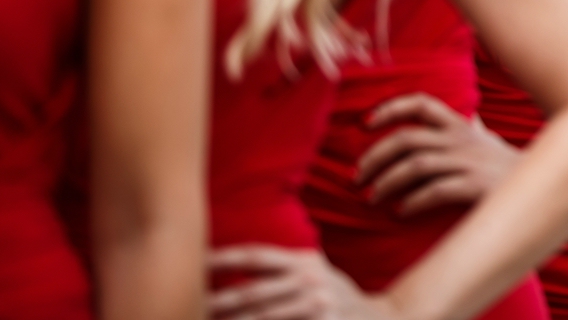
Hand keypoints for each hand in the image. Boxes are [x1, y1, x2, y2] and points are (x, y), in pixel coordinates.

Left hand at [209, 246, 395, 319]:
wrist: (377, 317)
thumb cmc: (335, 293)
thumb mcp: (317, 268)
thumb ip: (285, 262)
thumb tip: (240, 252)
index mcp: (304, 261)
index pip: (256, 257)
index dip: (224, 259)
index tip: (195, 262)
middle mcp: (310, 282)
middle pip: (253, 293)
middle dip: (218, 301)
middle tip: (190, 304)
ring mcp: (317, 308)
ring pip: (262, 319)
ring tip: (202, 319)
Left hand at [355, 93, 519, 215]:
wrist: (542, 187)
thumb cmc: (509, 165)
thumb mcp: (491, 139)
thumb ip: (474, 127)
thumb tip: (470, 113)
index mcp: (460, 126)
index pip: (422, 104)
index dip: (392, 109)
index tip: (367, 123)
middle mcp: (460, 140)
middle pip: (406, 139)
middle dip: (376, 156)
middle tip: (358, 176)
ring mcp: (467, 162)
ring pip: (415, 166)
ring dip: (387, 183)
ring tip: (373, 197)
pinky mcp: (474, 186)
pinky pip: (435, 191)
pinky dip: (413, 202)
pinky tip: (401, 211)